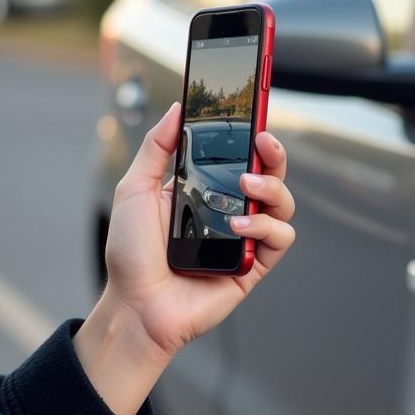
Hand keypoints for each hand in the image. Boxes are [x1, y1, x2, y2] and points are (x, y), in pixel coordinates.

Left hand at [104, 102, 295, 357]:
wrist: (136, 305)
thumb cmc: (131, 255)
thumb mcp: (134, 189)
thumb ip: (157, 146)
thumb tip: (179, 109)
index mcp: (205, 189)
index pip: (239, 156)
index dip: (253, 135)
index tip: (254, 113)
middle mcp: (229, 211)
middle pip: (270, 175)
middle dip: (274, 154)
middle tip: (262, 143)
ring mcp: (244, 239)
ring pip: (283, 204)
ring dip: (272, 188)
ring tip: (245, 188)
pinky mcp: (253, 266)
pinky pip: (280, 239)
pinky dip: (267, 226)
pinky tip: (240, 226)